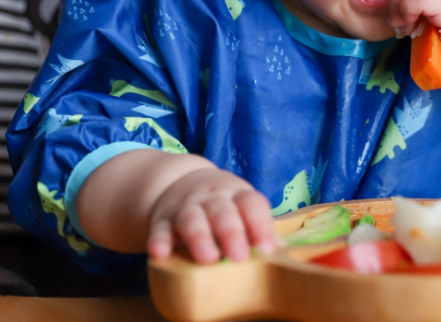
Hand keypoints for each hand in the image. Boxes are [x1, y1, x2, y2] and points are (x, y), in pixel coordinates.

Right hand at [147, 168, 276, 263]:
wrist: (180, 183)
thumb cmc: (223, 205)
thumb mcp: (241, 207)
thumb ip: (258, 227)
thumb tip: (282, 250)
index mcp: (236, 194)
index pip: (252, 204)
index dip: (260, 225)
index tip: (266, 249)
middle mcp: (211, 198)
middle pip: (223, 212)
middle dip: (232, 234)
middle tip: (240, 258)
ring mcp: (185, 207)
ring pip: (192, 219)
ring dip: (199, 237)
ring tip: (208, 258)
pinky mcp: (162, 220)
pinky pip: (159, 230)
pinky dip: (159, 241)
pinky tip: (160, 254)